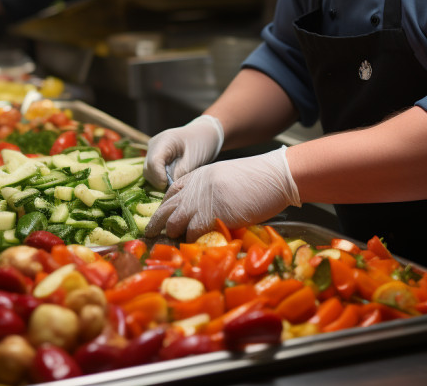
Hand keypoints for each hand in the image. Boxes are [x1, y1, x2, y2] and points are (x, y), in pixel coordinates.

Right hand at [143, 115, 223, 189]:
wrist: (204, 134)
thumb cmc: (202, 143)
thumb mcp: (194, 159)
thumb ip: (180, 173)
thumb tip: (169, 187)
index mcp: (164, 140)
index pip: (154, 161)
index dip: (159, 176)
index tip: (168, 185)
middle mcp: (154, 144)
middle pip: (148, 168)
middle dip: (159, 180)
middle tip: (174, 186)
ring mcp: (152, 150)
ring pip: (148, 171)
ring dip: (159, 180)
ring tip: (174, 181)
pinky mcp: (155, 156)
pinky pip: (152, 171)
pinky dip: (160, 177)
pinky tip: (172, 178)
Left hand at [145, 146, 299, 240]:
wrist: (276, 176)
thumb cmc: (261, 179)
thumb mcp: (228, 179)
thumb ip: (213, 192)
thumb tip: (207, 212)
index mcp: (199, 176)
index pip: (172, 192)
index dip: (165, 206)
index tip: (162, 218)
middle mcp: (194, 187)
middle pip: (166, 208)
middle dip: (157, 223)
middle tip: (150, 235)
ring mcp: (200, 200)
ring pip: (174, 223)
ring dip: (174, 236)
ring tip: (175, 245)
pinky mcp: (210, 215)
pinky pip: (192, 234)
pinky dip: (192, 244)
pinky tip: (193, 250)